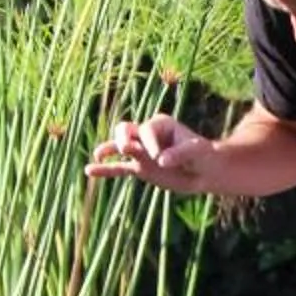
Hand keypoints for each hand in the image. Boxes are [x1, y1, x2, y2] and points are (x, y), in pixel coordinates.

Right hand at [86, 114, 214, 191]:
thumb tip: (161, 161)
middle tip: (126, 148)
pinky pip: (119, 168)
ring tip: (99, 155)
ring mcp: (141, 152)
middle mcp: (147, 135)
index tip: (160, 158)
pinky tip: (90, 170)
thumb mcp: (197, 151)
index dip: (150, 143)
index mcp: (161, 124)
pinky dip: (105, 170)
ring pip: (120, 147)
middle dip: (123, 137)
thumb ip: (180, 153)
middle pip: (126, 129)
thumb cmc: (204, 155)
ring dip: (110, 149)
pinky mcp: (140, 168)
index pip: (147, 129)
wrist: (206, 171)